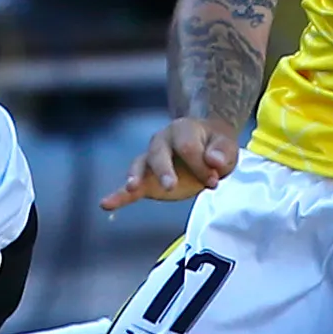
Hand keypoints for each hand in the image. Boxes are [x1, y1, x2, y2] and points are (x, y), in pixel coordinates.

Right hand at [101, 117, 241, 211]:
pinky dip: (118, 196)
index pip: (187, 148)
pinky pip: (130, 188)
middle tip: (172, 186)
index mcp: (182, 129)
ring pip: (140, 166)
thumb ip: (222, 152)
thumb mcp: (227, 146)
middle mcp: (161, 141)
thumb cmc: (216, 147)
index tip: (215, 179)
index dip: (201, 165)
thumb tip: (213, 161)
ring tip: (131, 187)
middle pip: (158, 154)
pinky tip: (105, 204)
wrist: (208, 149)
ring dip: (136, 177)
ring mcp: (151, 160)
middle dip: (164, 170)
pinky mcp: (147, 180)